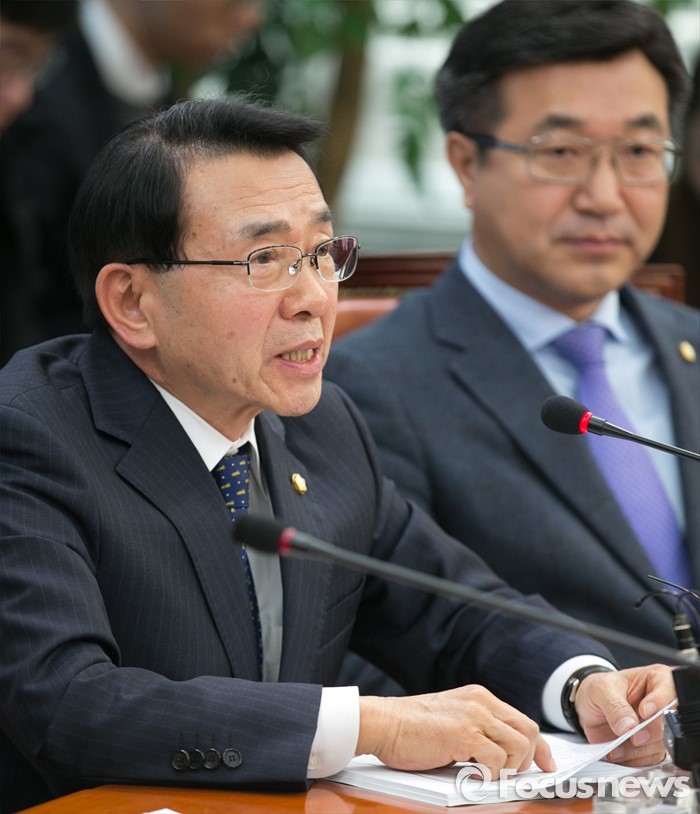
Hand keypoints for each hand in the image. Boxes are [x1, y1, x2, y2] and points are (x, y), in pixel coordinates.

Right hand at [357, 685, 555, 775]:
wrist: (384, 722)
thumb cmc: (411, 727)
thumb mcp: (452, 717)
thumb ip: (477, 727)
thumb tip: (504, 755)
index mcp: (479, 697)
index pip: (523, 720)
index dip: (540, 747)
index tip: (546, 765)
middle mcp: (481, 702)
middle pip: (529, 731)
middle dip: (530, 759)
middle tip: (517, 777)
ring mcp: (474, 716)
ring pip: (518, 746)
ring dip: (510, 769)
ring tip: (490, 776)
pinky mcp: (464, 734)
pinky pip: (497, 760)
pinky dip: (492, 775)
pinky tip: (475, 777)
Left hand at [574, 664, 674, 766]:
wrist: (588, 706)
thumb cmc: (599, 689)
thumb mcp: (601, 689)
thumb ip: (614, 706)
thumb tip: (629, 726)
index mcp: (656, 680)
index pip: (669, 690)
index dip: (659, 702)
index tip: (644, 711)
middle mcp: (662, 705)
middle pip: (669, 722)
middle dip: (649, 732)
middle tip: (632, 736)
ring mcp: (659, 727)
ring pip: (661, 744)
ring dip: (638, 750)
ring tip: (616, 746)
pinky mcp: (652, 746)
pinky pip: (651, 759)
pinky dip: (634, 759)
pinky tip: (619, 752)